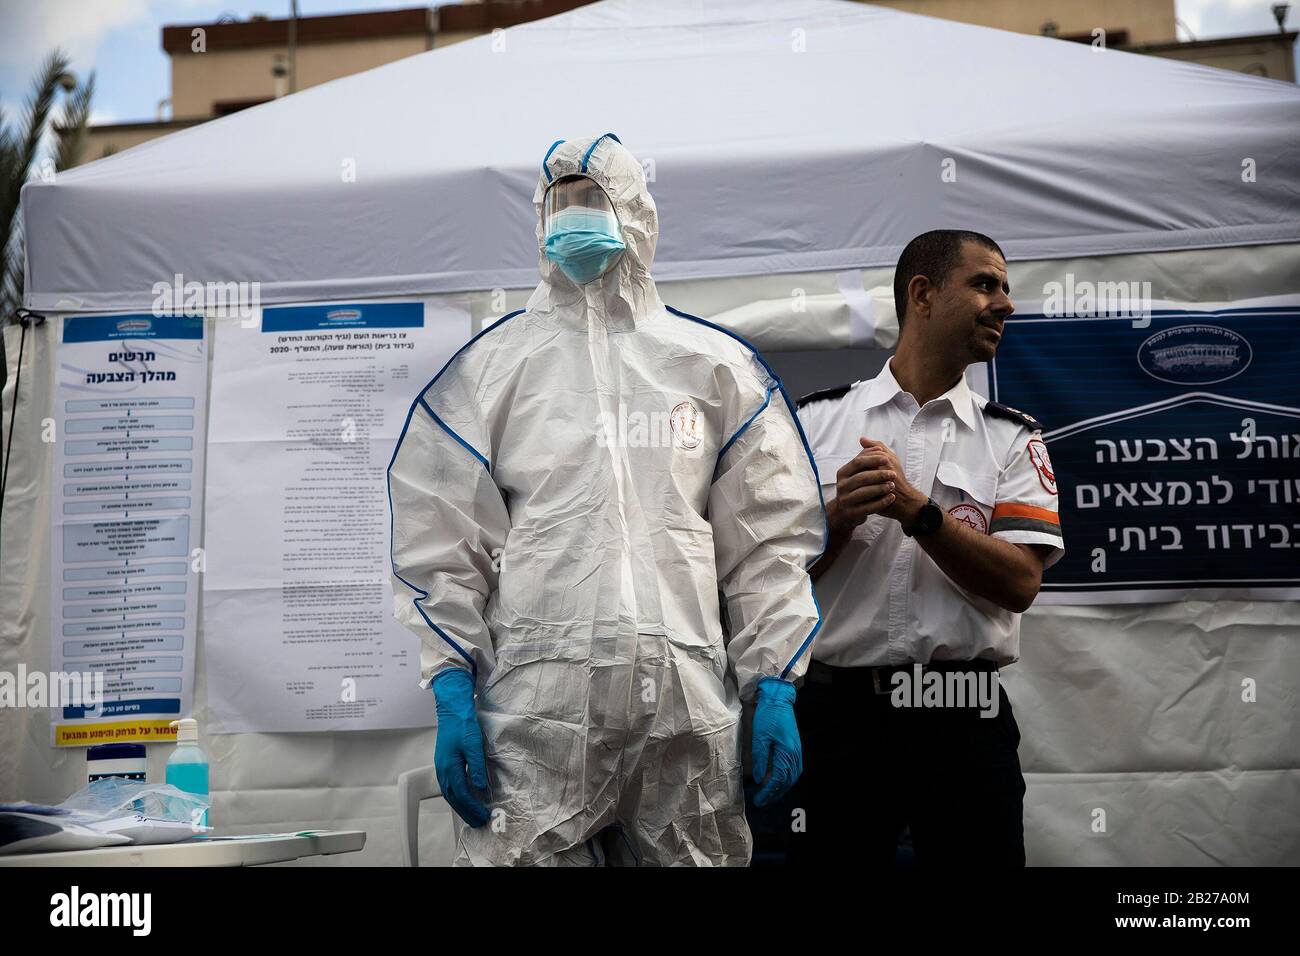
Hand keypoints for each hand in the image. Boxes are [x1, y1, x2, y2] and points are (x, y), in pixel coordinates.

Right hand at [430, 668, 490, 827]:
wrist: (452, 709)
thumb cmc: (462, 725)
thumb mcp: (473, 745)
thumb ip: (477, 767)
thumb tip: (481, 788)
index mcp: (449, 767)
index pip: (462, 794)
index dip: (473, 807)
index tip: (484, 815)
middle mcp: (443, 770)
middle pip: (454, 798)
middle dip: (466, 812)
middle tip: (478, 822)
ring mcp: (442, 767)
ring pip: (450, 793)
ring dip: (461, 806)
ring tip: (471, 815)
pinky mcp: (444, 763)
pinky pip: (450, 786)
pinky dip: (457, 796)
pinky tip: (464, 798)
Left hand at [751, 677, 801, 806]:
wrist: (778, 699)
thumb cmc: (768, 716)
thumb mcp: (760, 737)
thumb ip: (760, 759)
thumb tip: (760, 779)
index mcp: (787, 752)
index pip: (778, 779)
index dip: (768, 791)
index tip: (758, 800)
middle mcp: (795, 754)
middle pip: (787, 781)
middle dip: (775, 793)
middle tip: (762, 801)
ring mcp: (797, 751)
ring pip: (792, 776)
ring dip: (781, 787)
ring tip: (769, 794)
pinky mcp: (795, 747)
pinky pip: (793, 769)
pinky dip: (786, 778)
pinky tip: (778, 780)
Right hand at [827, 437, 921, 532]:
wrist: (848, 511)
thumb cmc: (857, 487)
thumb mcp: (858, 471)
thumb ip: (864, 456)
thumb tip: (866, 440)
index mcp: (843, 473)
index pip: (857, 462)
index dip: (873, 459)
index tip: (887, 458)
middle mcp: (841, 486)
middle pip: (861, 477)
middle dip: (879, 474)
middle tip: (893, 474)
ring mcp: (845, 500)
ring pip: (864, 493)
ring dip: (880, 488)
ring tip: (892, 485)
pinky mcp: (852, 513)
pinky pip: (868, 507)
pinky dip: (881, 502)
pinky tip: (891, 498)